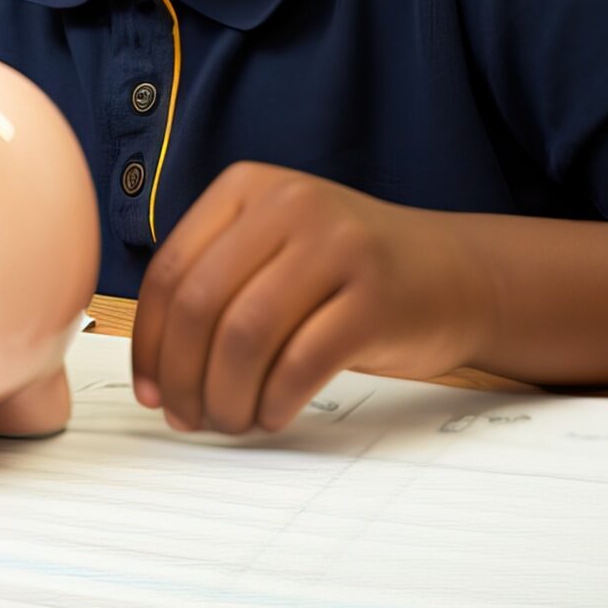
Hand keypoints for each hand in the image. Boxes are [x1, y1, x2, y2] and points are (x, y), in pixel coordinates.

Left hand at [131, 163, 491, 434]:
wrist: (457, 275)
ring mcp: (336, 247)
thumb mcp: (276, 247)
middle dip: (182, 377)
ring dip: (225, 397)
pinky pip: (299, 364)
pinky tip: (272, 415)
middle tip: (186, 418)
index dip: (150, 343)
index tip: (149, 391)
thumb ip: (216, 282)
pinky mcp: (374, 298)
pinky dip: (273, 403)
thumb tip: (153, 369)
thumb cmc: (349, 275)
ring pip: (243, 337)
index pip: (171, 271)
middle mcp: (289, 204)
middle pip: (202, 306)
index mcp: (248, 187)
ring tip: (231, 421)